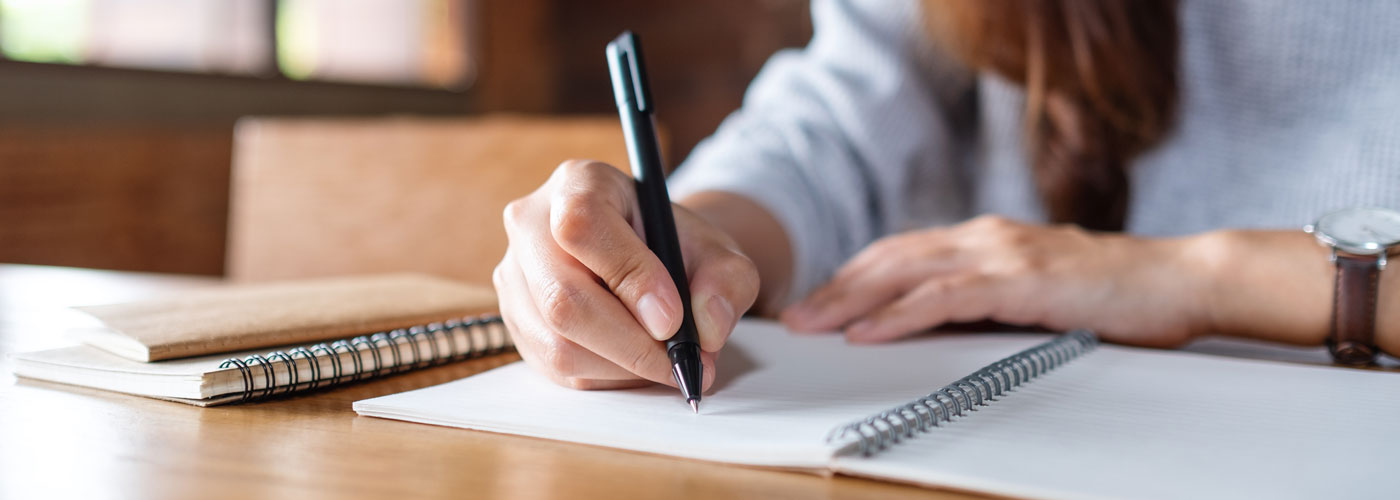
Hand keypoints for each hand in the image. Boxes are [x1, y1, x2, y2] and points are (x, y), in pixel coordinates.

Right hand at [493, 160, 759, 389]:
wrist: (651, 258)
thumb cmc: (677, 247)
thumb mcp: (717, 251)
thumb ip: (726, 280)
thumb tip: (708, 326)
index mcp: (578, 184)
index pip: (582, 226)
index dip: (629, 278)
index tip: (673, 318)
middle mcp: (530, 226)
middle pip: (562, 299)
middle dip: (631, 344)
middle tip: (681, 362)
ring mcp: (515, 277)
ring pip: (558, 345)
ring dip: (623, 367)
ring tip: (667, 362)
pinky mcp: (516, 322)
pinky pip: (556, 368)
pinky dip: (607, 377)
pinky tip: (637, 362)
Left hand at [780, 215, 1209, 346]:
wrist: (1179, 279)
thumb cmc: (1112, 293)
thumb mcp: (1035, 294)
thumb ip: (988, 301)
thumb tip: (938, 327)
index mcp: (985, 240)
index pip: (900, 253)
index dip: (852, 277)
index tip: (816, 303)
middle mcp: (985, 238)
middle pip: (889, 259)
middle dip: (836, 289)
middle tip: (794, 318)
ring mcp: (1001, 255)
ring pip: (904, 273)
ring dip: (850, 301)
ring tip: (813, 325)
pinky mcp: (1020, 282)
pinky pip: (943, 299)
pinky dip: (898, 314)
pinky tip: (868, 331)